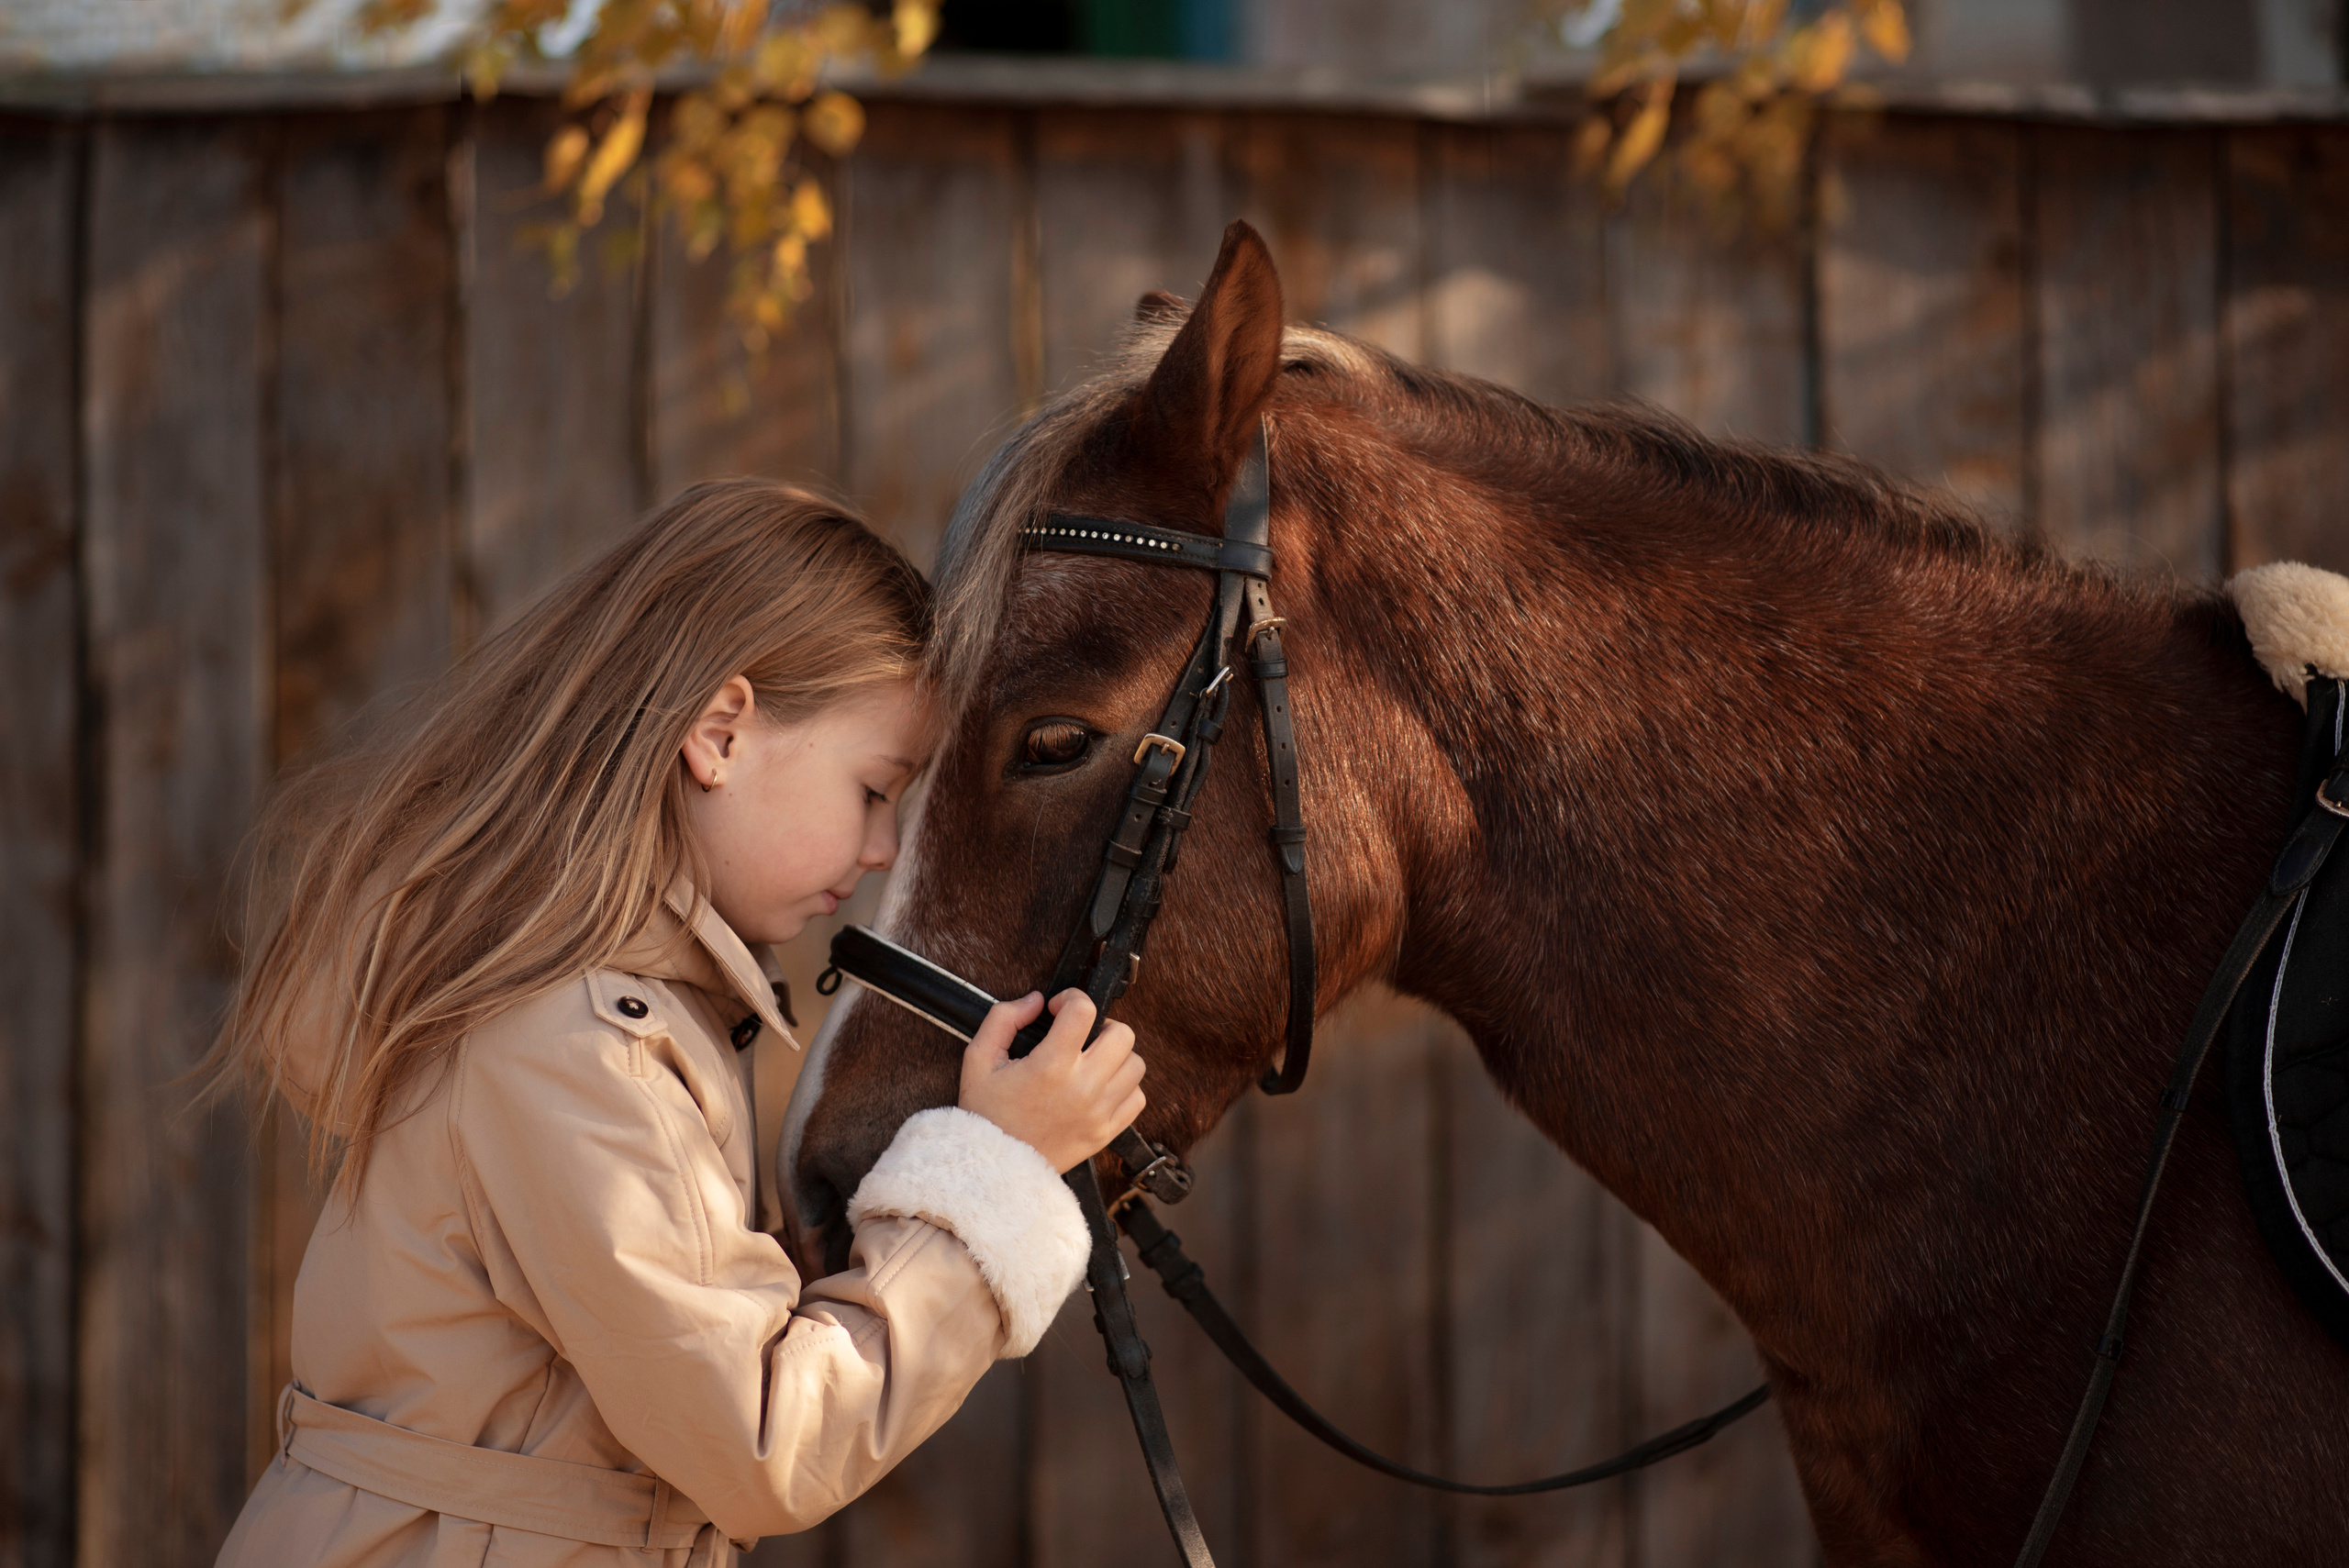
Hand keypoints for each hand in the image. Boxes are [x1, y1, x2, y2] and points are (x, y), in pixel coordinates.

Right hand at [958, 989, 1145, 1173]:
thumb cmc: (986, 1113)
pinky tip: (1101, 1086)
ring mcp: (1098, 1113)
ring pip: (1136, 1065)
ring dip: (1117, 1056)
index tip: (1059, 1009)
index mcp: (1050, 1066)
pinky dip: (1125, 1087)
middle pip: (1122, 1035)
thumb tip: (1036, 1001)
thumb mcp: (978, 1059)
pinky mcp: (1106, 1133)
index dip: (1072, 998)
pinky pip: (1137, 1099)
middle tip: (1081, 1035)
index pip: (1083, 1011)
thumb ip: (1003, 1019)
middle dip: (1102, 1025)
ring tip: (1092, 1061)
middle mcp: (1081, 1088)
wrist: (995, 1168)